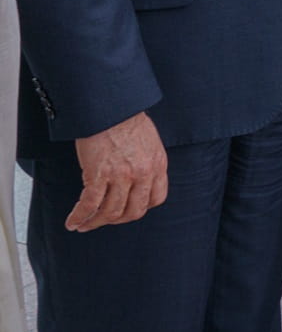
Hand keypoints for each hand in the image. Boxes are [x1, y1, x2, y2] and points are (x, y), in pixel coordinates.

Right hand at [67, 112, 167, 231]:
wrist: (110, 107)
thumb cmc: (126, 119)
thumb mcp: (149, 143)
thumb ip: (147, 162)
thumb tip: (138, 180)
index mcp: (158, 165)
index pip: (156, 199)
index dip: (141, 208)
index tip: (128, 210)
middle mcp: (143, 174)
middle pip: (133, 211)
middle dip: (117, 220)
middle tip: (103, 220)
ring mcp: (122, 176)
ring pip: (110, 212)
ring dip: (95, 222)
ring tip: (83, 225)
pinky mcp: (100, 174)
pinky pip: (89, 204)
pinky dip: (80, 216)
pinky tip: (73, 221)